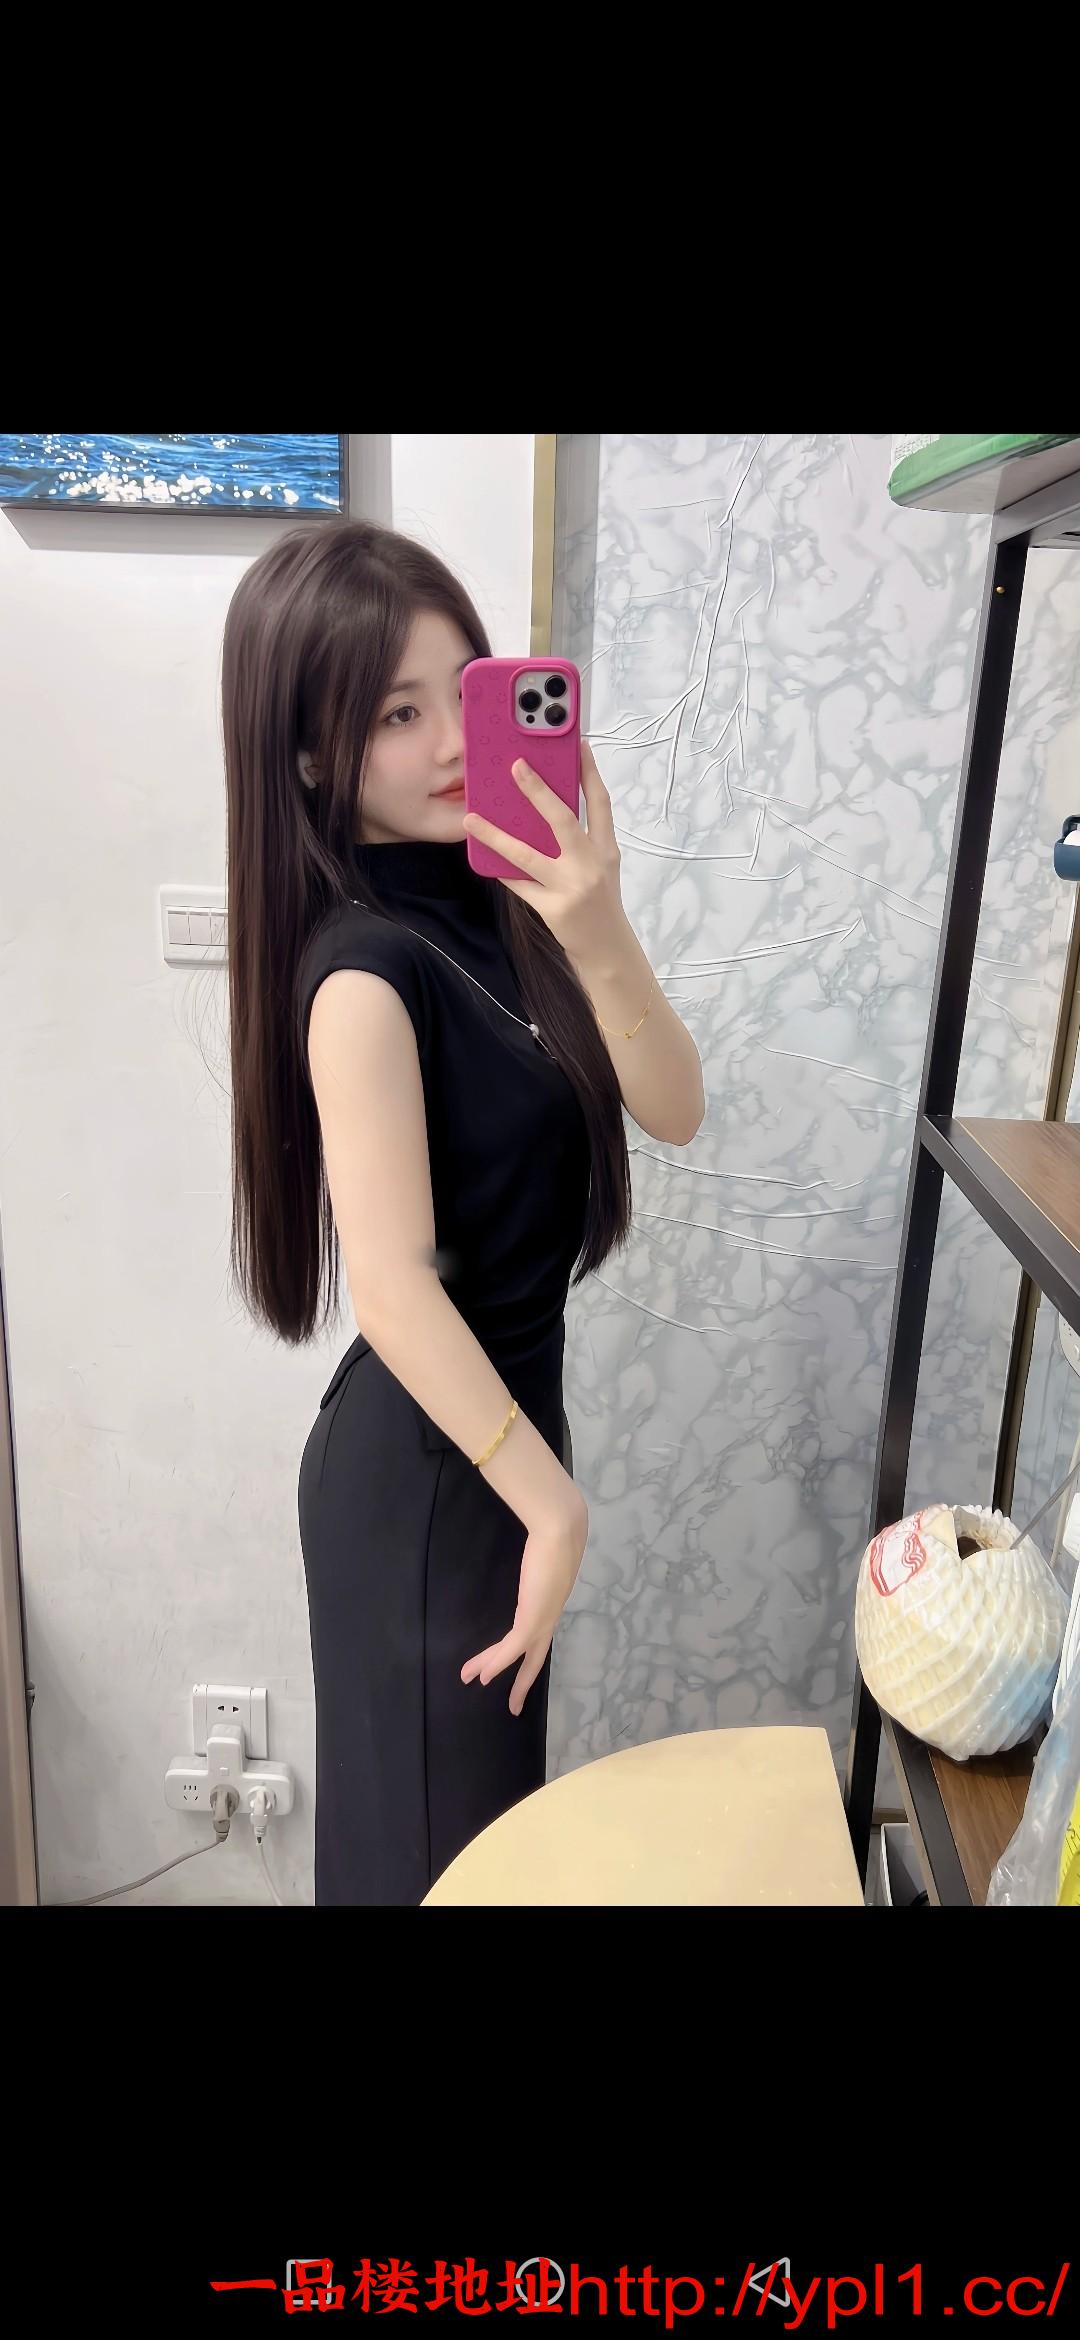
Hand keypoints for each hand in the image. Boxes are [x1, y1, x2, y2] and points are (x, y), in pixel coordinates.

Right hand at [460, 1488, 588, 1714]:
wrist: (560, 1531)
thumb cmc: (552, 1537)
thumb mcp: (543, 1559)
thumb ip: (538, 1566)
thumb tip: (536, 1558)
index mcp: (551, 1608)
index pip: (538, 1641)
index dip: (529, 1661)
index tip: (521, 1674)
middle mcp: (549, 1619)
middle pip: (533, 1660)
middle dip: (521, 1685)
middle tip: (511, 1707)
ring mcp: (542, 1620)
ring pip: (516, 1655)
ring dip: (493, 1668)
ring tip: (473, 1680)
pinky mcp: (532, 1617)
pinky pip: (511, 1648)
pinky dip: (497, 1662)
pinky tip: (483, 1675)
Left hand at [462, 740, 625, 966]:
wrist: (607, 949)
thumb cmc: (600, 903)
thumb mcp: (600, 868)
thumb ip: (580, 841)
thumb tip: (544, 810)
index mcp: (606, 849)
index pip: (600, 803)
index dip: (590, 772)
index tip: (579, 744)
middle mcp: (591, 864)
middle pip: (564, 820)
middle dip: (539, 792)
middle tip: (516, 766)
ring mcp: (572, 887)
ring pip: (528, 855)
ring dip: (496, 836)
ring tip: (471, 819)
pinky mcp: (554, 907)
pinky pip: (520, 884)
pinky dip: (502, 871)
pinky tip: (484, 858)